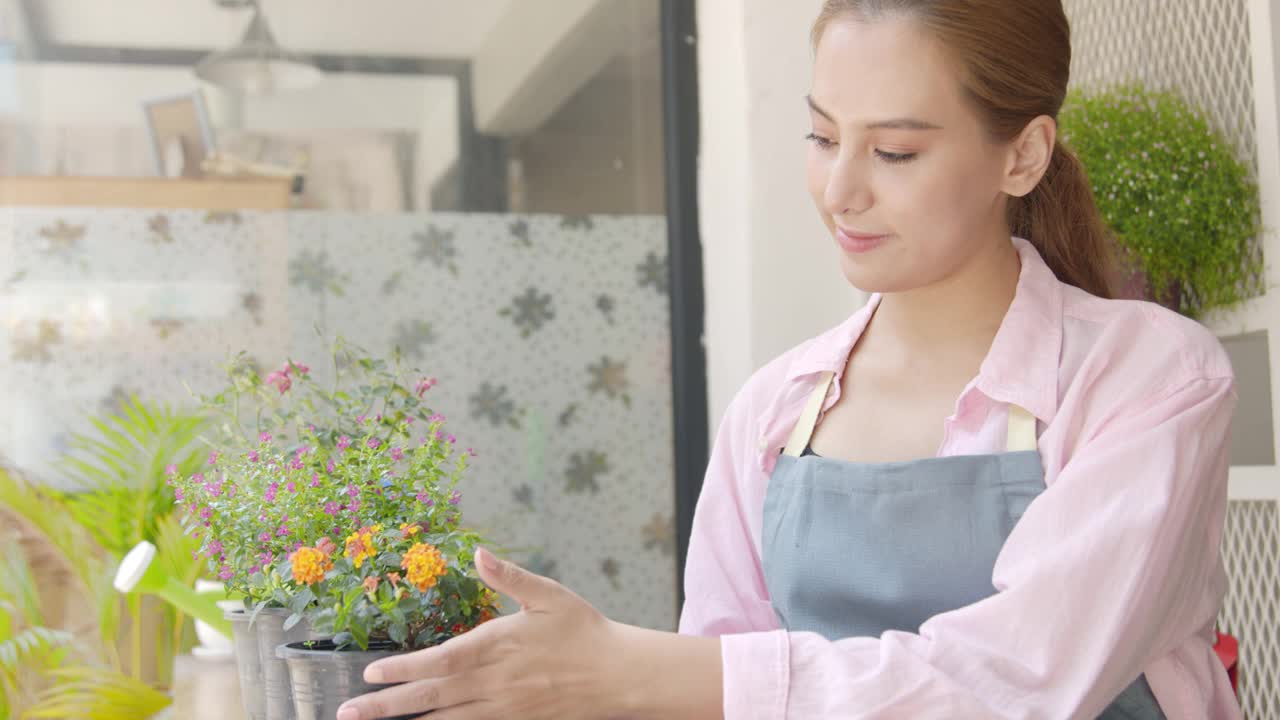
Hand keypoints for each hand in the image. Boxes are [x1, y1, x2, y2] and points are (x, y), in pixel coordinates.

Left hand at [335, 548, 632, 719]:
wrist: (618, 676)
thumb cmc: (583, 631)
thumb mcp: (549, 594)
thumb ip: (509, 576)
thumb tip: (477, 553)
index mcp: (499, 645)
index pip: (442, 660)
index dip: (404, 668)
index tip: (371, 673)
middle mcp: (494, 682)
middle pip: (431, 697)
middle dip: (386, 706)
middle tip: (347, 711)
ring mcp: (502, 709)